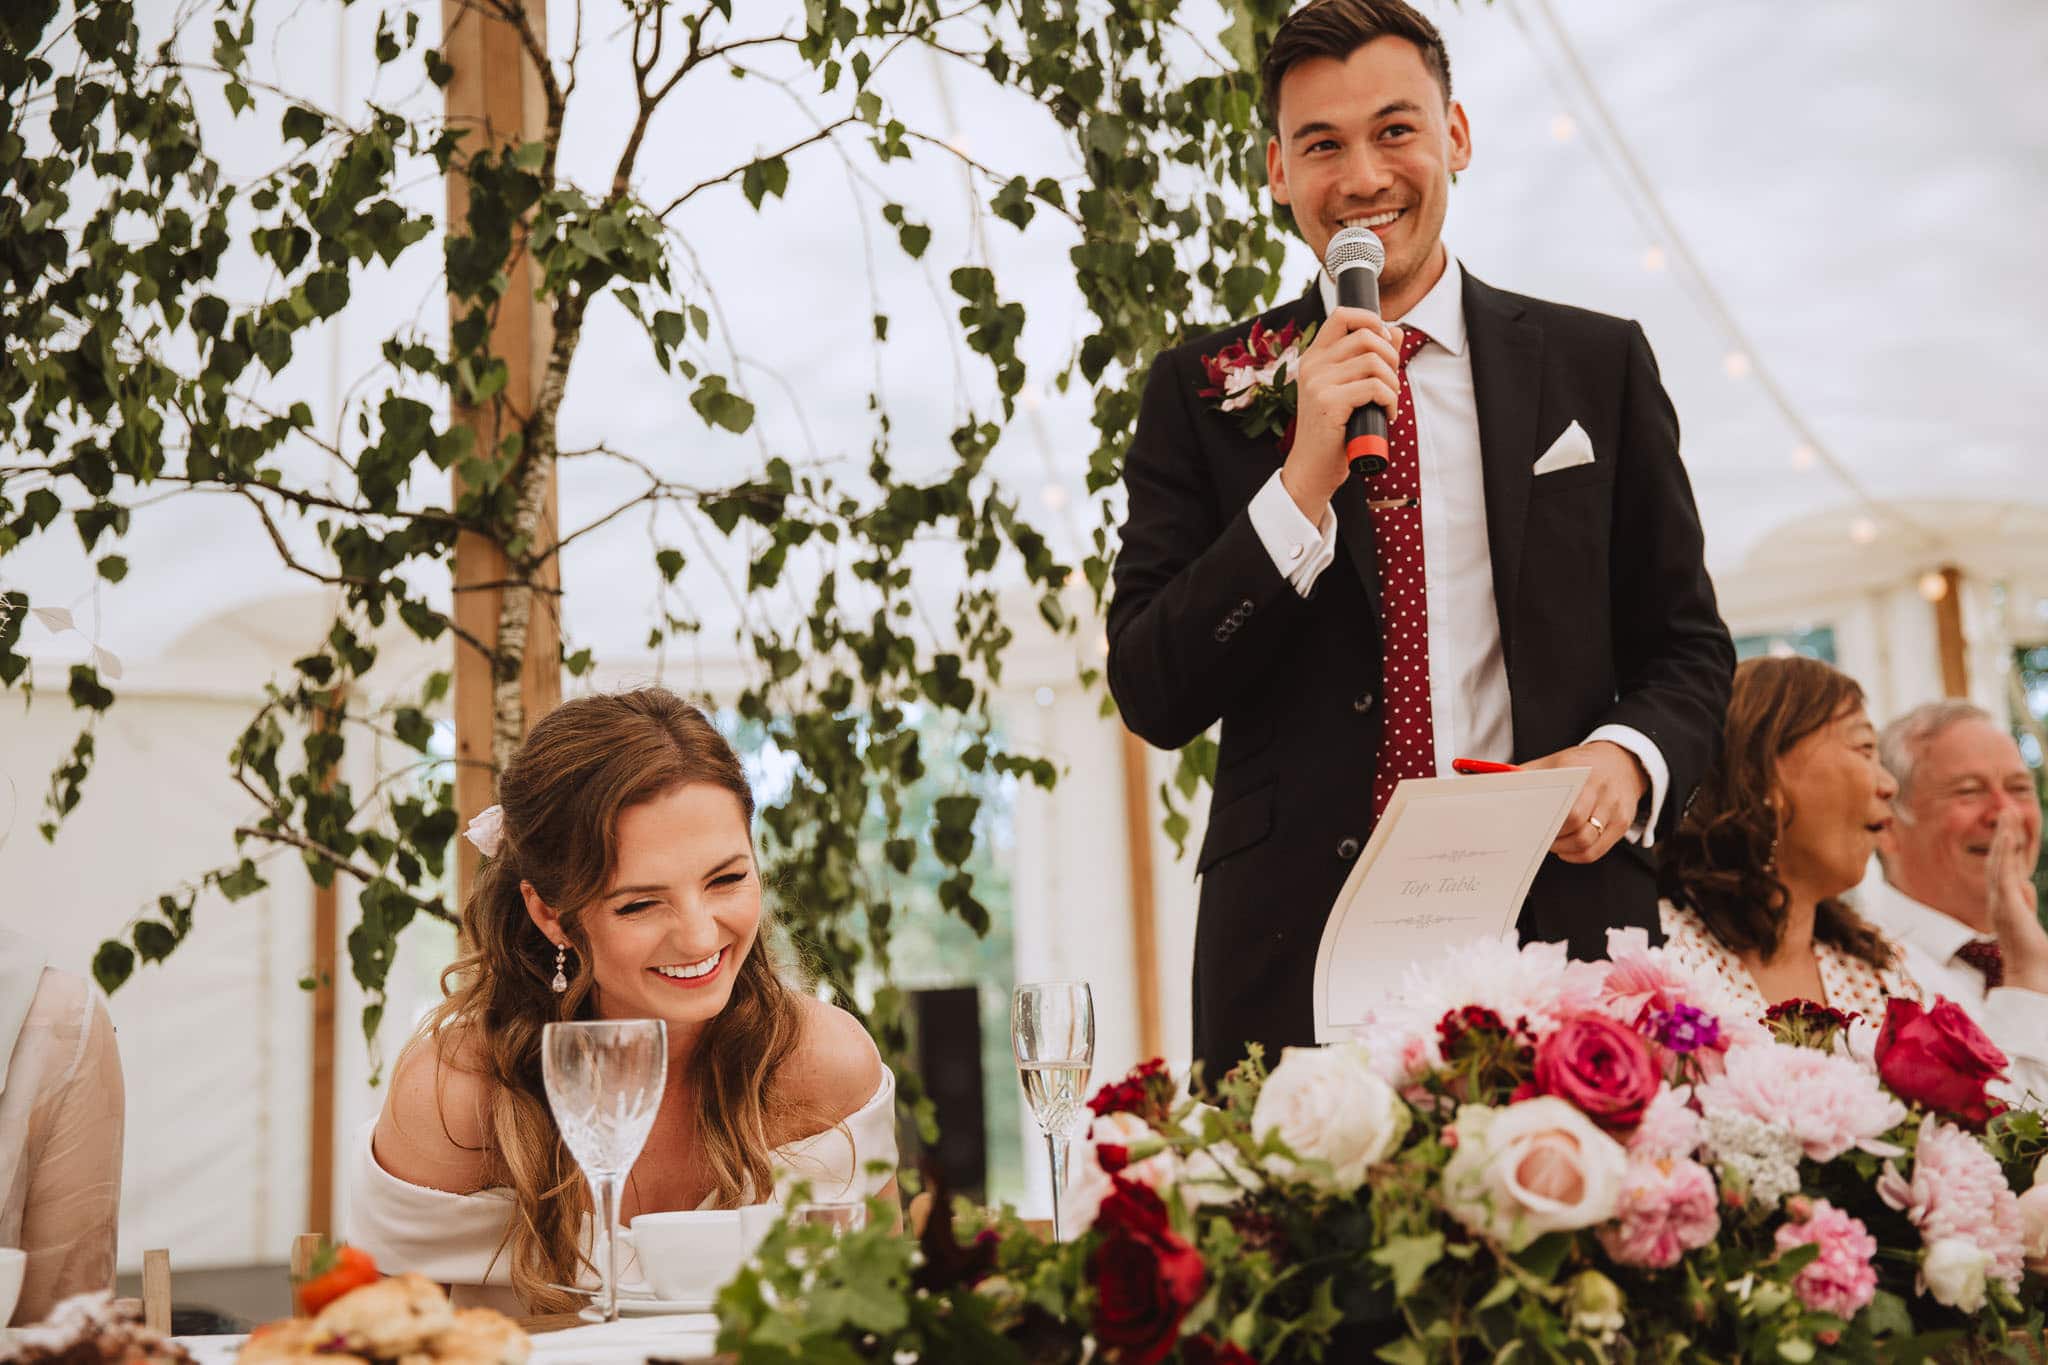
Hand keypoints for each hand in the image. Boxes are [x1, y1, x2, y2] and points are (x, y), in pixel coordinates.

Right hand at [1279, 307, 1403, 519]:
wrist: (1312, 469)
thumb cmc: (1332, 432)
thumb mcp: (1349, 390)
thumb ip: (1369, 358)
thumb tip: (1395, 331)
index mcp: (1314, 358)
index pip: (1342, 315)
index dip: (1371, 320)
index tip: (1385, 343)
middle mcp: (1312, 365)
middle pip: (1366, 336)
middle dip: (1391, 357)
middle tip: (1391, 383)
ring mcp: (1318, 383)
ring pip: (1374, 362)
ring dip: (1393, 384)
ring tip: (1389, 403)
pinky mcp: (1329, 402)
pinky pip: (1375, 387)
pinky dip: (1390, 400)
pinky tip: (1387, 415)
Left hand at [1521, 741, 1647, 864]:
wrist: (1623, 760)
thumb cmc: (1581, 764)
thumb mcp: (1555, 762)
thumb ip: (1526, 774)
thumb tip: (1491, 785)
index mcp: (1581, 772)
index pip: (1565, 807)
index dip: (1545, 822)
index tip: (1528, 827)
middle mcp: (1602, 790)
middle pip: (1576, 827)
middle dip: (1553, 838)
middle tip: (1538, 836)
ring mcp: (1615, 808)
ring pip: (1587, 843)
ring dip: (1563, 849)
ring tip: (1551, 843)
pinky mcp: (1623, 823)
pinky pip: (1597, 851)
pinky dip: (1577, 856)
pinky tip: (1565, 850)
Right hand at [1987, 805, 2047, 992]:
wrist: (2032, 975)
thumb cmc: (2035, 955)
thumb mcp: (2031, 920)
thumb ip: (2025, 901)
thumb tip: (2024, 883)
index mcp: (2004, 902)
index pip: (2003, 866)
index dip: (2005, 845)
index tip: (2010, 825)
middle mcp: (1998, 898)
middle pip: (1998, 858)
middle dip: (2003, 833)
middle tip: (2007, 809)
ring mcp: (2000, 901)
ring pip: (1998, 861)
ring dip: (2003, 836)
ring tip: (2008, 815)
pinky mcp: (2006, 904)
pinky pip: (2002, 873)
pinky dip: (2004, 852)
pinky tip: (2008, 836)